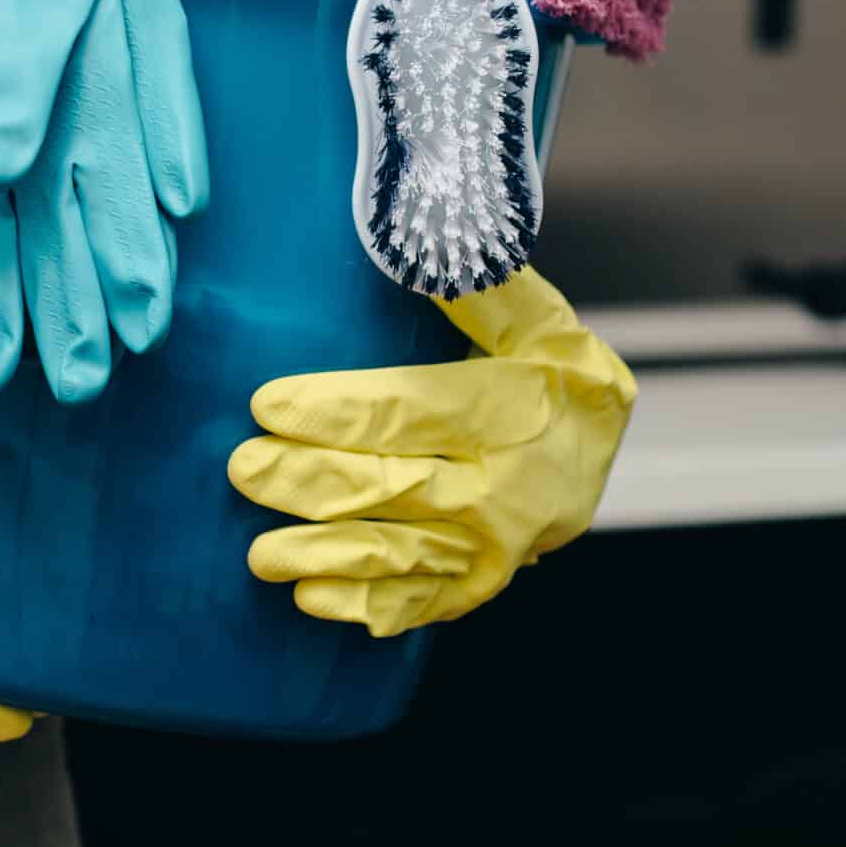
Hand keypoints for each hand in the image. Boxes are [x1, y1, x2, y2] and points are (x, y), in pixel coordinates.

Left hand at [230, 268, 635, 635]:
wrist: (602, 453)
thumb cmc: (556, 375)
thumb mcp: (539, 322)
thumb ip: (484, 290)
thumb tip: (417, 242)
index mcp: (509, 412)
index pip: (408, 411)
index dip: (336, 410)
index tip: (268, 404)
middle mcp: (502, 487)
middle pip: (391, 485)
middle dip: (309, 481)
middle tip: (243, 470)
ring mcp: (492, 546)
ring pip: (397, 552)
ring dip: (324, 555)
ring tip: (260, 555)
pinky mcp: (480, 583)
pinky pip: (419, 600)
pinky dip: (366, 604)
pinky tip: (311, 599)